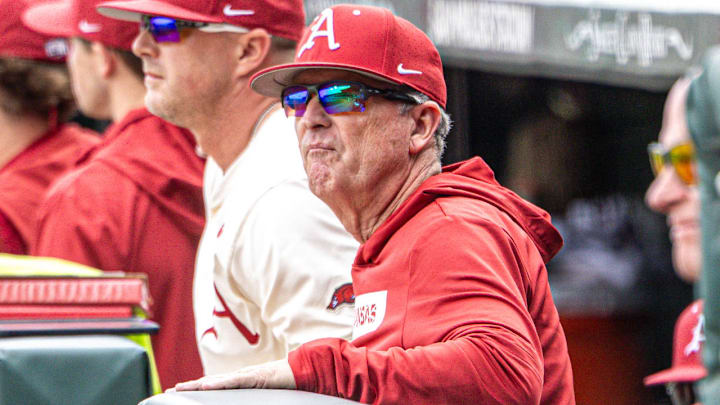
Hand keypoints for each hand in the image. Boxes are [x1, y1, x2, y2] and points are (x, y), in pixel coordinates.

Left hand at [170, 359, 295, 391]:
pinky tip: (207, 385)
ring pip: (218, 380)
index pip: (216, 385)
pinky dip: (220, 383)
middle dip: (192, 386)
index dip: (198, 388)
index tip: (181, 392)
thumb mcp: (262, 395)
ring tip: (182, 388)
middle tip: (172, 390)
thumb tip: (241, 402)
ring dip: (199, 384)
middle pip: (211, 381)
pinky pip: (235, 381)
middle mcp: (241, 376)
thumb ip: (249, 398)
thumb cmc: (284, 384)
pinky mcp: (255, 376)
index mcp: (241, 382)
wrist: (302, 371)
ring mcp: (247, 375)